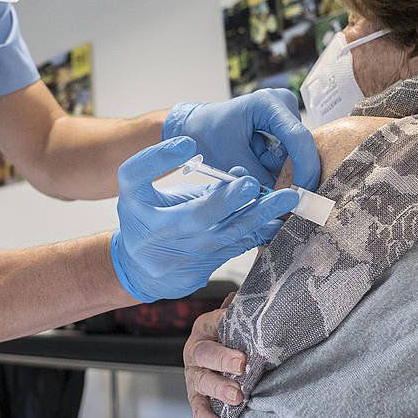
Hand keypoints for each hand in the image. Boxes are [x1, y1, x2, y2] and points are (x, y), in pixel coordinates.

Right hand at [109, 137, 298, 301]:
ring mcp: (175, 260)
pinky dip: (255, 235)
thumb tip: (237, 173)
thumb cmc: (145, 216)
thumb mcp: (148, 192)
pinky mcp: (195, 275)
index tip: (188, 143)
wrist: (137, 267)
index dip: (159, 158)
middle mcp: (151, 234)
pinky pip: (231, 251)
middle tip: (251, 184)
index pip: (137, 175)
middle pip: (192, 216)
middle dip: (226, 200)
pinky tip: (277, 223)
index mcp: (134, 204)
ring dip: (256, 217)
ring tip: (284, 200)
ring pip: (222, 237)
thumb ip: (183, 178)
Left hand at [164, 88, 319, 188]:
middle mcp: (282, 104)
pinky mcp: (284, 127)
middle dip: (291, 174)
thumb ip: (259, 180)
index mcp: (267, 103)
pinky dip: (275, 168)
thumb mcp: (230, 161)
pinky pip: (289, 157)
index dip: (305, 168)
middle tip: (272, 191)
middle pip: (301, 148)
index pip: (298, 137)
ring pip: (295, 156)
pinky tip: (257, 165)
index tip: (303, 195)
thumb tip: (284, 203)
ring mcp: (285, 115)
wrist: (196, 127)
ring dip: (279, 171)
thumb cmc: (206, 136)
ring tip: (252, 167)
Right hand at [184, 293, 241, 417]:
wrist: (214, 354)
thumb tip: (248, 296)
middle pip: (205, 354)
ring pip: (201, 382)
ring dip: (219, 390)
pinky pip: (198, 409)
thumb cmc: (228, 336)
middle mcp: (195, 351)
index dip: (226, 329)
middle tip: (242, 366)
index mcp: (204, 328)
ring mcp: (193, 376)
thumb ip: (240, 311)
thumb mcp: (233, 321)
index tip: (244, 341)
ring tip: (237, 397)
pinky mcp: (195, 397)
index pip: (214, 324)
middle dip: (223, 360)